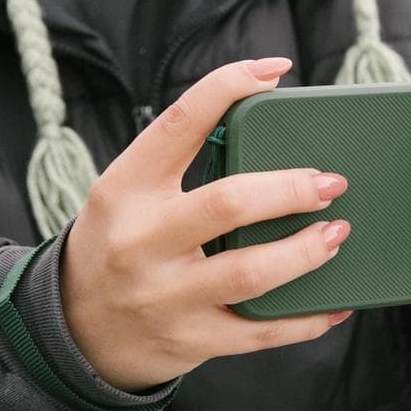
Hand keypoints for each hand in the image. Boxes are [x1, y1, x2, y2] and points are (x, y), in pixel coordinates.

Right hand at [63, 57, 351, 391]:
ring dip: (306, 251)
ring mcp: (165, 296)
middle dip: (291, 189)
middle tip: (331, 182)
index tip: (274, 69)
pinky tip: (334, 302)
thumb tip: (267, 111)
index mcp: (124, 189)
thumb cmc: (119, 245)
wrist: (73, 333)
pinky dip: (306, 318)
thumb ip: (181, 162)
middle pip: (227, 204)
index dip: (228, 87)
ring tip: (337, 234)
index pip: (179, 124)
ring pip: (250, 273)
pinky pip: (261, 331)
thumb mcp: (129, 195)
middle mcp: (140, 241)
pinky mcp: (190, 341)